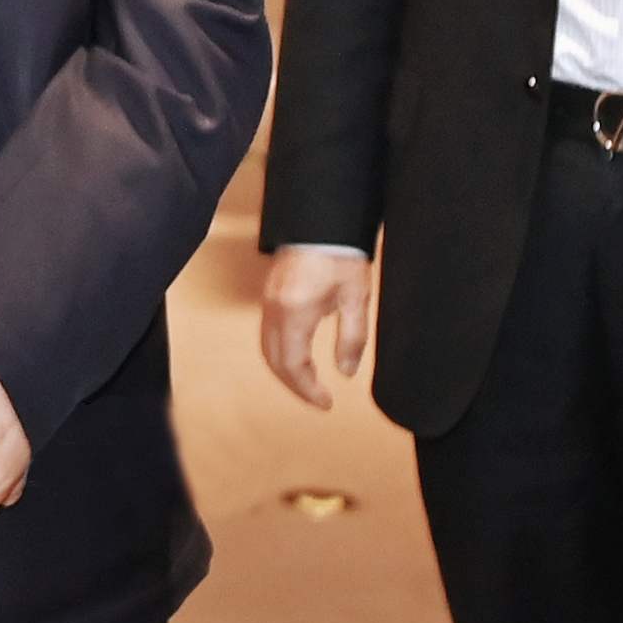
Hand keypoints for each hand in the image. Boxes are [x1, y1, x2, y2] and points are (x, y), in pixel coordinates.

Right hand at [257, 247, 373, 410]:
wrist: (323, 218)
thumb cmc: (342, 254)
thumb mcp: (356, 298)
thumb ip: (351, 338)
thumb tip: (346, 372)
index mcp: (295, 313)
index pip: (293, 365)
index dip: (308, 390)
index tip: (327, 403)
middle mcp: (274, 309)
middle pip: (274, 361)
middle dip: (295, 385)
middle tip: (318, 399)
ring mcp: (268, 300)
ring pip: (267, 347)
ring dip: (285, 369)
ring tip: (309, 383)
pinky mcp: (269, 293)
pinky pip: (267, 332)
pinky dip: (280, 351)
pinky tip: (299, 354)